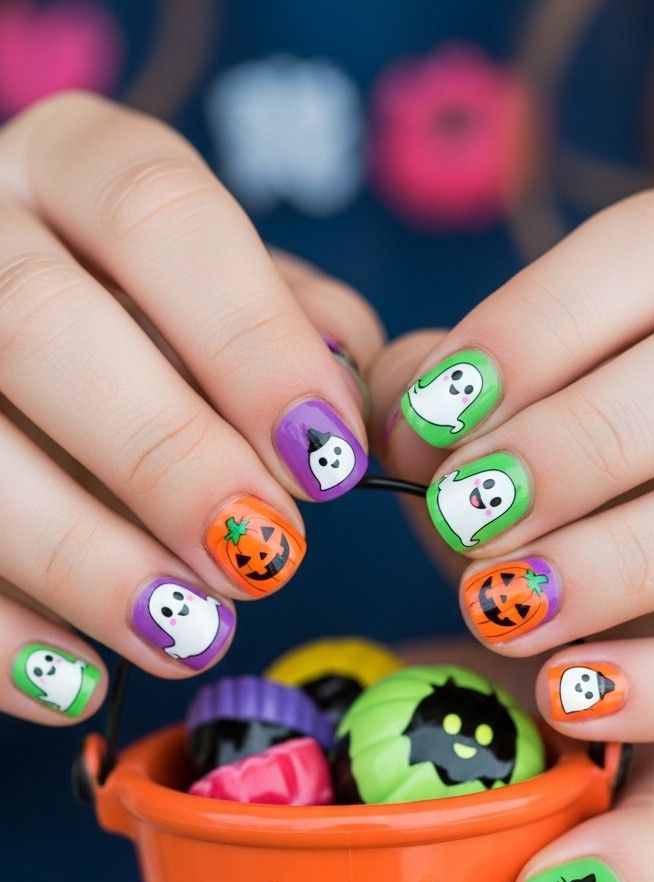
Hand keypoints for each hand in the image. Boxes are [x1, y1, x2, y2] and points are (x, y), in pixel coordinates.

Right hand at [0, 93, 380, 725]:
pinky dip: (1, 635)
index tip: (327, 460)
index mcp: (72, 167)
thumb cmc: (141, 326)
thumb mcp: (220, 297)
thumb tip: (360, 409)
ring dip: (83, 557)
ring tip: (189, 634)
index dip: (251, 341)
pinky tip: (80, 684)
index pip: (159, 215)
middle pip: (41, 324)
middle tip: (262, 556)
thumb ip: (293, 329)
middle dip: (163, 455)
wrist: (7, 354)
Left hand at [370, 185, 653, 747]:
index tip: (432, 416)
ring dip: (622, 558)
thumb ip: (455, 399)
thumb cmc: (588, 501)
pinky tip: (571, 694)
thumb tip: (397, 404)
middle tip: (465, 518)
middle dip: (582, 440)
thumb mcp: (519, 434)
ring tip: (500, 610)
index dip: (537, 323)